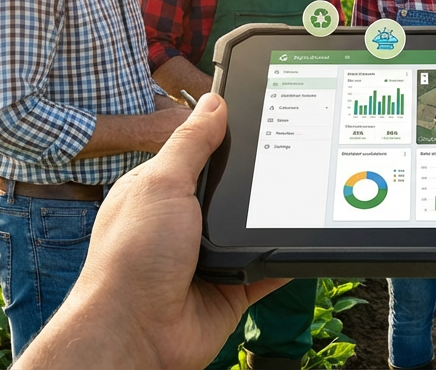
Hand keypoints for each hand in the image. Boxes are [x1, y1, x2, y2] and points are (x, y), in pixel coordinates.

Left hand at [17, 94, 288, 368]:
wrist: (135, 333)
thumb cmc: (131, 258)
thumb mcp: (161, 184)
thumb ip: (190, 143)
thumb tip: (213, 102)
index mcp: (160, 191)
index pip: (200, 154)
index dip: (227, 138)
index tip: (264, 117)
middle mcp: (184, 222)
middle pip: (232, 189)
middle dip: (255, 180)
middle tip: (294, 154)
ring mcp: (209, 256)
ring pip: (253, 227)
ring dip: (270, 219)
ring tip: (301, 193)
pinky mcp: (232, 287)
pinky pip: (269, 266)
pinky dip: (284, 256)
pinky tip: (304, 238)